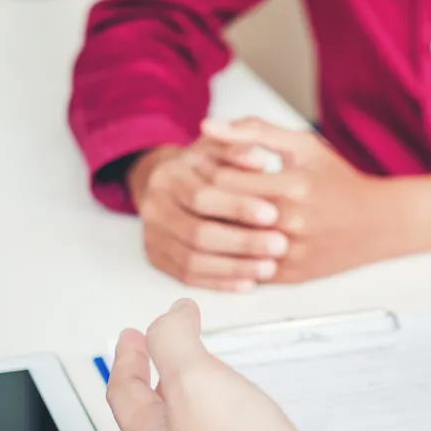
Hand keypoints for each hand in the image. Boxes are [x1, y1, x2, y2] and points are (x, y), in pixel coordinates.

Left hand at [106, 299, 357, 430]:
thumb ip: (176, 344)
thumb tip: (170, 316)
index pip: (125, 391)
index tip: (131, 335)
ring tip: (204, 386)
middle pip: (152, 418)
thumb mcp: (198, 384)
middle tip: (158, 358)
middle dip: (155, 382)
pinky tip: (253, 427)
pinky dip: (233, 428)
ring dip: (193, 405)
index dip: (127, 357)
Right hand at [127, 139, 288, 290]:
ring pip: (192, 260)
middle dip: (242, 241)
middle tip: (279, 245)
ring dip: (234, 267)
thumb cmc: (205, 165)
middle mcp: (153, 206)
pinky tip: (248, 282)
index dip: (239, 206)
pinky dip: (220, 283)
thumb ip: (239, 150)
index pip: (203, 196)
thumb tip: (258, 162)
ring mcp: (151, 235)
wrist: (171, 182)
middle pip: (197, 232)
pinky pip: (188, 277)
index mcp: (168, 176)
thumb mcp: (220, 148)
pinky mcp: (156, 258)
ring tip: (270, 267)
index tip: (273, 214)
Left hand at [199, 118, 430, 282]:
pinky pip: (243, 266)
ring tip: (206, 214)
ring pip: (228, 244)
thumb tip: (208, 125)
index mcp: (292, 186)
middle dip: (202, 202)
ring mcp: (289, 253)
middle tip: (192, 192)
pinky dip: (229, 254)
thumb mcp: (303, 145)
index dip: (204, 172)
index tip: (200, 168)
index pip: (224, 180)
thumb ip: (255, 131)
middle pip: (222, 214)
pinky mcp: (289, 275)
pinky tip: (226, 238)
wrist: (377, 223)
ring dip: (211, 229)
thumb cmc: (338, 180)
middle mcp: (291, 223)